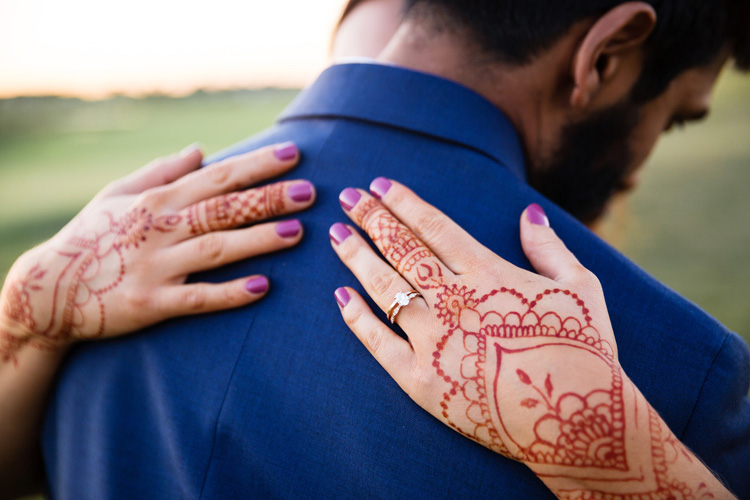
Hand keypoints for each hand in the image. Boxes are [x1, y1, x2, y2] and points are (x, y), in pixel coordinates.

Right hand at [0, 142, 313, 363]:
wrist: (49, 291)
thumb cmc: (90, 237)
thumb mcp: (118, 193)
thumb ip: (162, 170)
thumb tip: (202, 149)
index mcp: (158, 200)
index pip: (218, 177)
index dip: (258, 164)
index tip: (294, 153)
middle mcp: (161, 229)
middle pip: (225, 209)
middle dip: (269, 199)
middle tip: (311, 192)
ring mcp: (157, 267)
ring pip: (217, 249)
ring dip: (258, 240)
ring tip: (298, 233)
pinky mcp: (153, 304)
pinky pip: (198, 298)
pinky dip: (230, 293)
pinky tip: (262, 288)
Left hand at [329, 178, 731, 498]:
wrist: (581, 422)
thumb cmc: (585, 351)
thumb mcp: (580, 287)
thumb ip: (548, 247)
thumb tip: (527, 212)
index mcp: (488, 272)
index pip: (432, 226)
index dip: (402, 201)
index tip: (379, 184)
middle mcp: (453, 300)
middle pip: (401, 249)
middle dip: (372, 218)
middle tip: (350, 198)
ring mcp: (433, 341)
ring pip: (384, 287)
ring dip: (357, 256)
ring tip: (337, 234)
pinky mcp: (421, 382)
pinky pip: (378, 343)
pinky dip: (356, 318)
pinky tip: (340, 296)